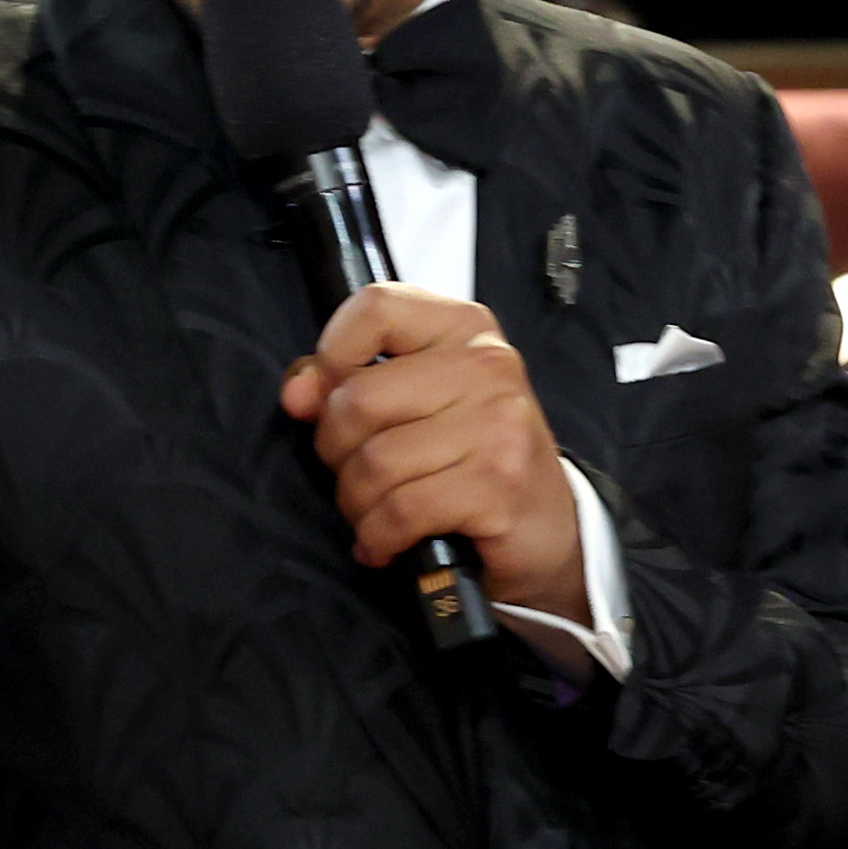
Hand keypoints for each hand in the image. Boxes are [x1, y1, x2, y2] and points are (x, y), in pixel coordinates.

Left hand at [279, 284, 581, 616]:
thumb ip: (346, 379)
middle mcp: (489, 367)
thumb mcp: (418, 399)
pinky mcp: (498, 486)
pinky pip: (399, 511)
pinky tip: (389, 541)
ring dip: (358, 504)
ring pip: (373, 464)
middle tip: (360, 473)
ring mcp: (499, 426)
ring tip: (376, 513)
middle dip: (337, 452)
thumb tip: (299, 394)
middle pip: (357, 401)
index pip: (376, 308)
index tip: (336, 395)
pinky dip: (380, 536)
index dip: (333, 356)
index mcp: (465, 328)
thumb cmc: (473, 456)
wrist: (547, 526)